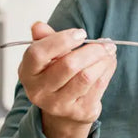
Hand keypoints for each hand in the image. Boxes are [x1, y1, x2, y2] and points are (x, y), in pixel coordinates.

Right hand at [18, 22, 117, 137]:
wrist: (64, 110)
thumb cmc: (56, 75)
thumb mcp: (47, 57)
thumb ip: (45, 39)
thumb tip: (38, 25)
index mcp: (27, 72)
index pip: (38, 53)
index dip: (61, 40)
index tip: (81, 33)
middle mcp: (39, 91)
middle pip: (68, 65)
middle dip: (92, 50)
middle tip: (106, 43)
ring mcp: (59, 104)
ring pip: (86, 77)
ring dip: (103, 60)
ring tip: (109, 51)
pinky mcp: (79, 112)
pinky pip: (98, 86)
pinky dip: (108, 70)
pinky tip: (109, 63)